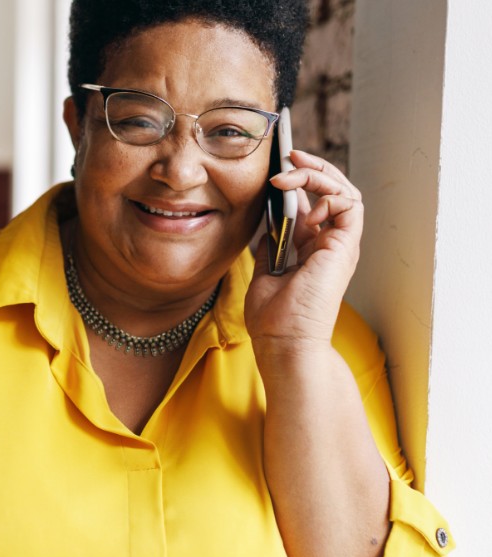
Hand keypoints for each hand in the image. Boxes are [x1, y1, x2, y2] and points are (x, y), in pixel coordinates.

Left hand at [245, 149, 362, 352]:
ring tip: (290, 172)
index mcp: (313, 251)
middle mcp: (331, 245)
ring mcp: (340, 246)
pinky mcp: (345, 247)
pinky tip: (303, 203)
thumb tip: (266, 226)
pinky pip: (349, 204)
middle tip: (288, 156)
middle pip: (333, 193)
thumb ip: (270, 248)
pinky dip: (328, 195)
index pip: (314, 205)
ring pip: (344, 192)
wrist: (283, 342)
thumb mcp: (265, 273)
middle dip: (312, 170)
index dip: (299, 184)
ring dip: (318, 175)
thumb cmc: (273, 319)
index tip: (275, 171)